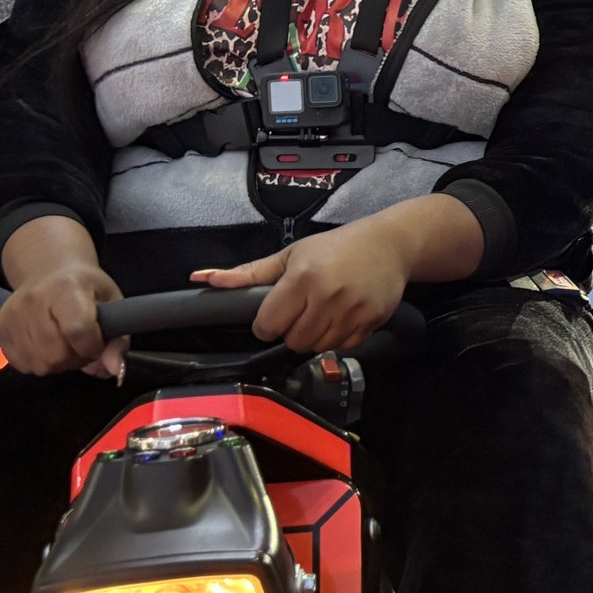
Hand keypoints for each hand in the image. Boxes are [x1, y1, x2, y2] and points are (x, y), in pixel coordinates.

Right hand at [0, 261, 125, 377]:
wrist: (49, 270)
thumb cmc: (86, 288)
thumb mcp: (113, 304)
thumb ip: (118, 339)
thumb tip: (114, 369)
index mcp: (67, 287)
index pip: (78, 330)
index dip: (92, 346)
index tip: (97, 341)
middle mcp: (34, 299)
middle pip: (57, 355)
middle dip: (76, 358)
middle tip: (81, 343)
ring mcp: (12, 314)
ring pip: (40, 365)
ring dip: (58, 363)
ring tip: (64, 342)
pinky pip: (22, 365)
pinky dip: (39, 362)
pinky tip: (46, 344)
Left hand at [195, 225, 408, 352]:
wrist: (389, 244)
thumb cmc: (334, 247)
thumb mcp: (291, 255)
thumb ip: (249, 273)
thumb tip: (203, 279)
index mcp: (302, 278)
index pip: (269, 325)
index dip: (268, 322)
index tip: (278, 311)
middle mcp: (327, 295)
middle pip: (293, 341)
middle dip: (292, 330)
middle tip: (302, 311)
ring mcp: (352, 310)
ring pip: (318, 347)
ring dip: (315, 336)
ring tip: (323, 313)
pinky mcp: (371, 321)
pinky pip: (344, 347)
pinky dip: (339, 338)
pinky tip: (342, 317)